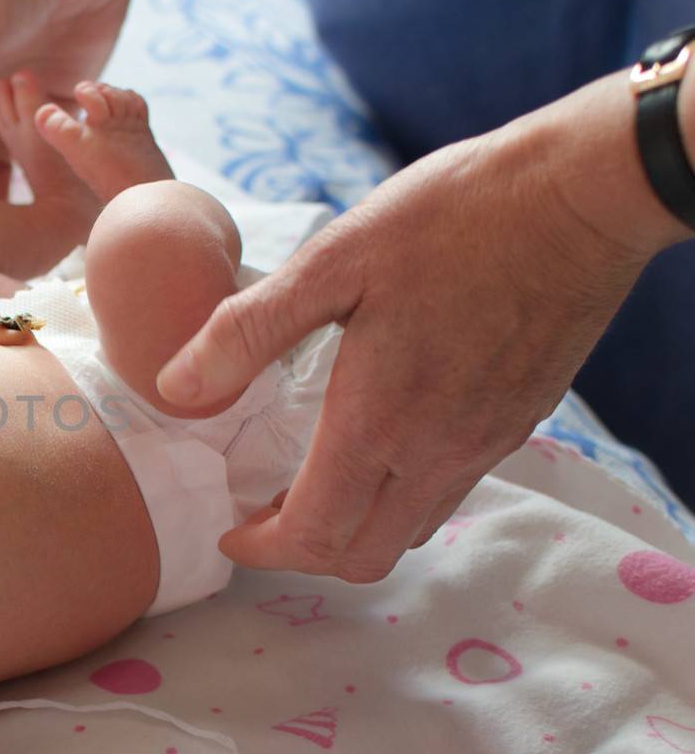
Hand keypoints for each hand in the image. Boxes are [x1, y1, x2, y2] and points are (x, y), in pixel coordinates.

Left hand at [156, 110, 664, 582]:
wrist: (579, 196)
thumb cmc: (450, 218)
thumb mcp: (331, 261)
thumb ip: (247, 332)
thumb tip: (174, 387)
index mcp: (380, 422)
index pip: (314, 536)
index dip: (261, 549)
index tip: (228, 529)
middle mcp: (438, 452)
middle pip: (362, 557)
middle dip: (302, 553)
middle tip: (262, 511)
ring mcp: (486, 443)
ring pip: (410, 531)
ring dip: (352, 528)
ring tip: (310, 482)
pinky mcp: (517, 422)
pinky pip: (448, 492)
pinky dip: (399, 497)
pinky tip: (377, 444)